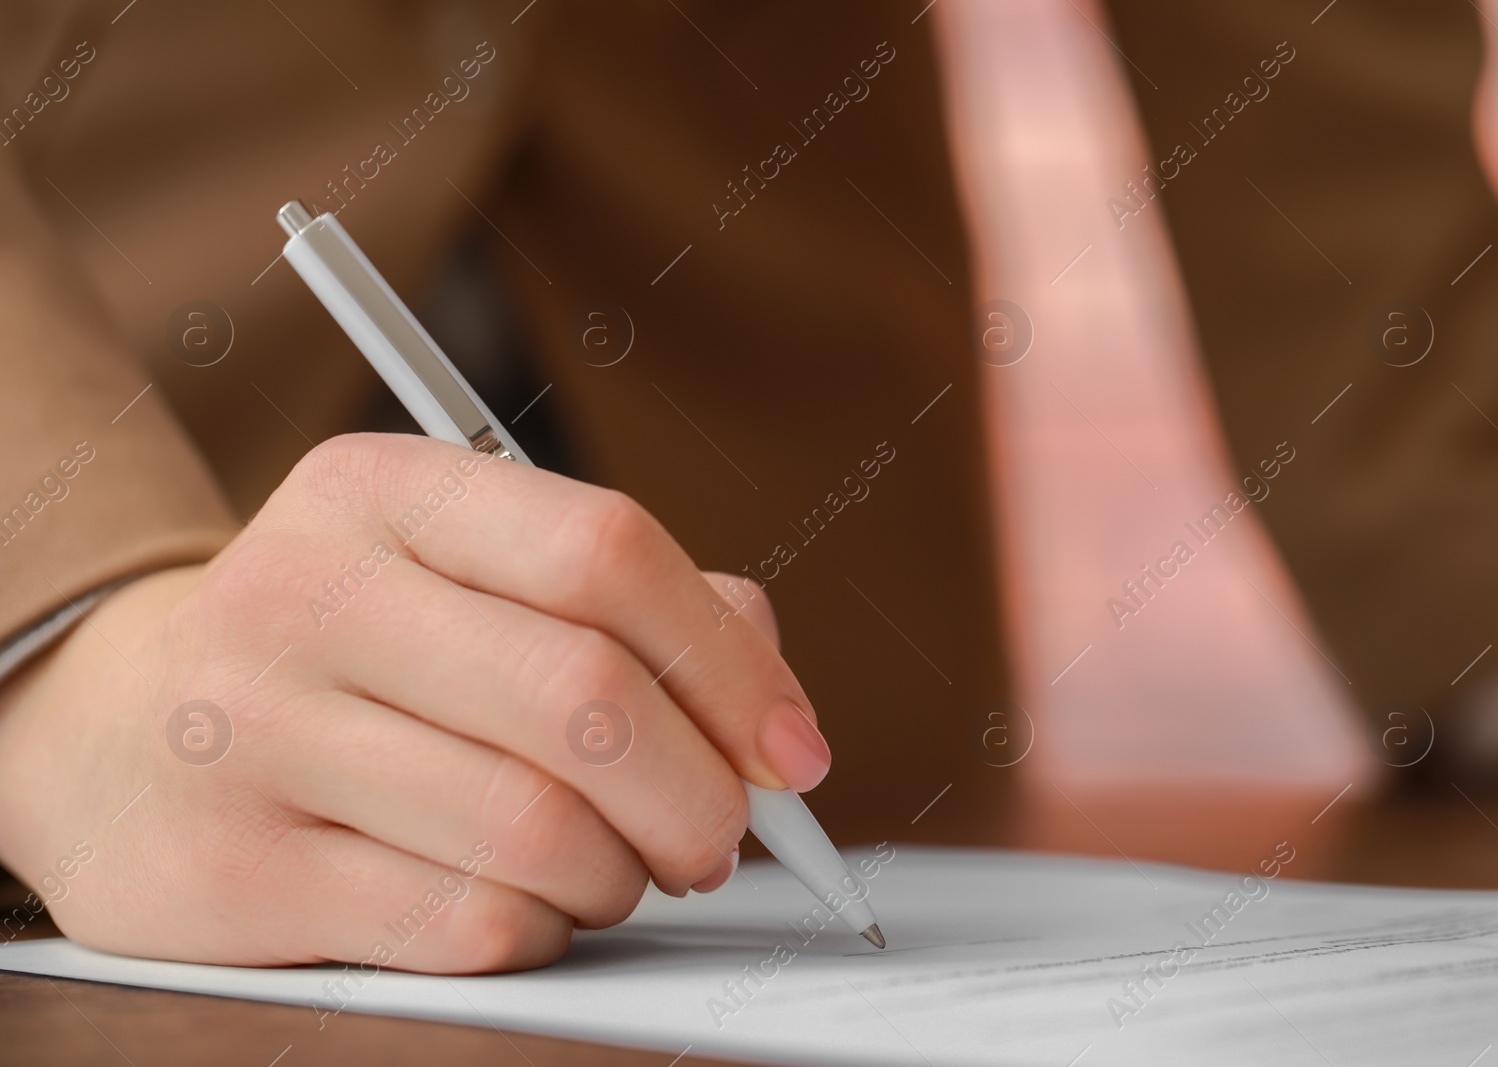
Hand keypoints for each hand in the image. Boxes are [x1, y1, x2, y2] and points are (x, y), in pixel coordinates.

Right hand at [0, 433, 828, 972]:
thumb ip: (633, 605)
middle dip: (699, 794)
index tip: (790, 749)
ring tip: (615, 863)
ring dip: (622, 871)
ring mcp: (255, 735)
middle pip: (585, 697)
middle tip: (720, 836)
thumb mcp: (468, 571)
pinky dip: (541, 928)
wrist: (122, 734)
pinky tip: (529, 902)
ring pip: (536, 827)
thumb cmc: (349, 651)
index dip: (729, 664)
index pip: (605, 553)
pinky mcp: (235, 873)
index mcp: (383, 492)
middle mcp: (305, 594)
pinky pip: (467, 925)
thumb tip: (768, 698)